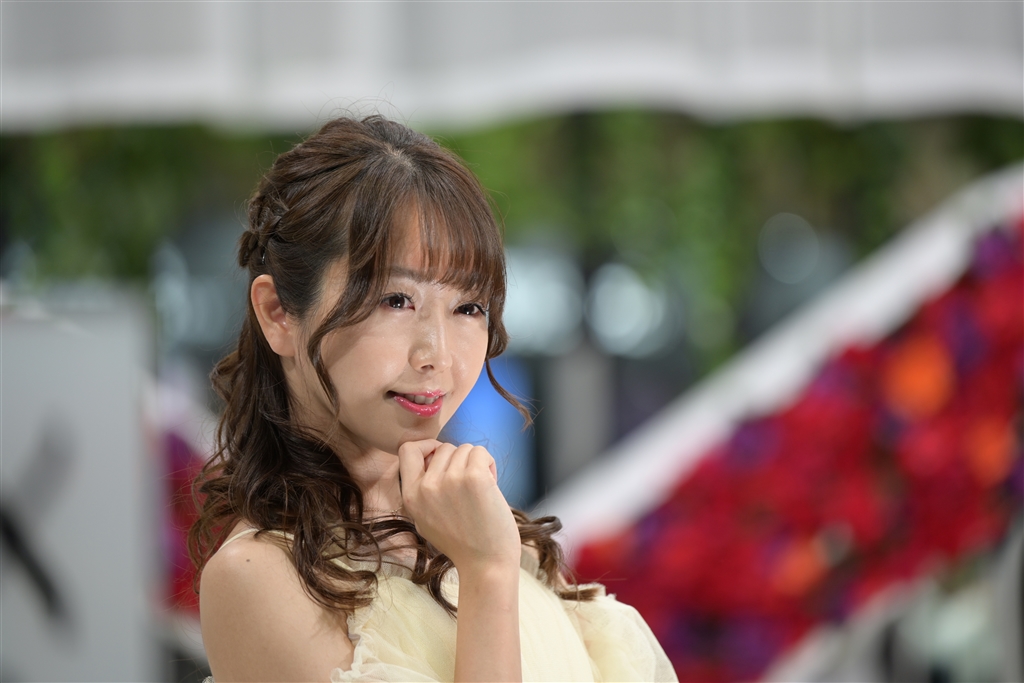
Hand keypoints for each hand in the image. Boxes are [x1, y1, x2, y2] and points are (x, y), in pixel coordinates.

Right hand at [398, 440, 520, 573]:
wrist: (486, 564)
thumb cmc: (462, 543)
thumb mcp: (425, 520)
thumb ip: (422, 492)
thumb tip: (432, 460)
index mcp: (411, 496)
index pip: (407, 449)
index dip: (426, 447)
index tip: (441, 458)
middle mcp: (426, 486)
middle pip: (444, 448)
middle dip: (459, 461)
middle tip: (469, 484)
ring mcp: (450, 480)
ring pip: (464, 449)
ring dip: (476, 463)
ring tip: (481, 489)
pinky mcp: (474, 477)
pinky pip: (480, 452)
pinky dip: (489, 464)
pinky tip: (492, 484)